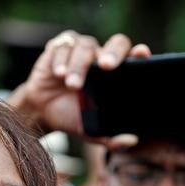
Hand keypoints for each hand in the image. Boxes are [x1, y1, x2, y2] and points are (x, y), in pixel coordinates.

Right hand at [7, 30, 149, 148]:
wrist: (42, 112)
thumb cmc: (72, 117)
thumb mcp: (91, 131)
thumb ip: (111, 138)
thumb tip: (131, 142)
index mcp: (116, 74)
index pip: (134, 58)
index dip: (140, 54)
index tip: (142, 54)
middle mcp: (102, 57)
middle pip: (116, 43)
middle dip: (112, 53)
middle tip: (106, 66)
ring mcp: (82, 49)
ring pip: (87, 47)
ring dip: (79, 66)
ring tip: (72, 85)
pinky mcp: (60, 47)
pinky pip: (64, 45)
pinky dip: (61, 60)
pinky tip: (58, 74)